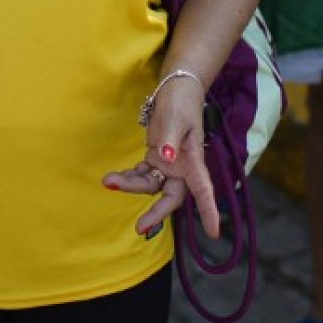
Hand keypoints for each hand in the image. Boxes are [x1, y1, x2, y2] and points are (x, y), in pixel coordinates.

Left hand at [101, 75, 217, 238]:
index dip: (208, 210)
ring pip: (151, 186)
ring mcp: (168, 164)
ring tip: (109, 180)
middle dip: (156, 212)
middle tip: (138, 227)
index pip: (203, 189)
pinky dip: (129, 177)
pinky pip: (142, 174)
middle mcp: (182, 168)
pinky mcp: (156, 158)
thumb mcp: (176, 118)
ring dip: (131, 186)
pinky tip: (114, 177)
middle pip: (171, 197)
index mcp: (193, 160)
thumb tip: (165, 158)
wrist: (175, 90)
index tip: (213, 233)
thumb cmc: (181, 103)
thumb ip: (170, 139)